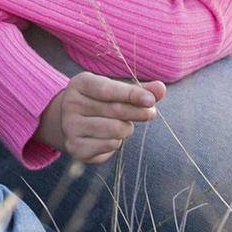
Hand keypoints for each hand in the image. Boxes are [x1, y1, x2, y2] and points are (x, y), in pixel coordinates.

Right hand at [36, 72, 165, 164]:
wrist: (70, 122)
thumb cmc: (99, 102)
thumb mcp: (115, 90)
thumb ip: (138, 90)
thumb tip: (161, 88)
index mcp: (80, 84)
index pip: (108, 89)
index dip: (132, 94)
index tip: (151, 100)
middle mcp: (71, 104)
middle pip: (115, 110)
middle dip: (138, 112)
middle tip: (151, 113)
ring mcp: (70, 127)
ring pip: (115, 130)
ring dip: (126, 129)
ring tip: (122, 125)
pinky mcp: (75, 147)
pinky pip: (109, 146)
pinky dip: (117, 142)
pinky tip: (110, 137)